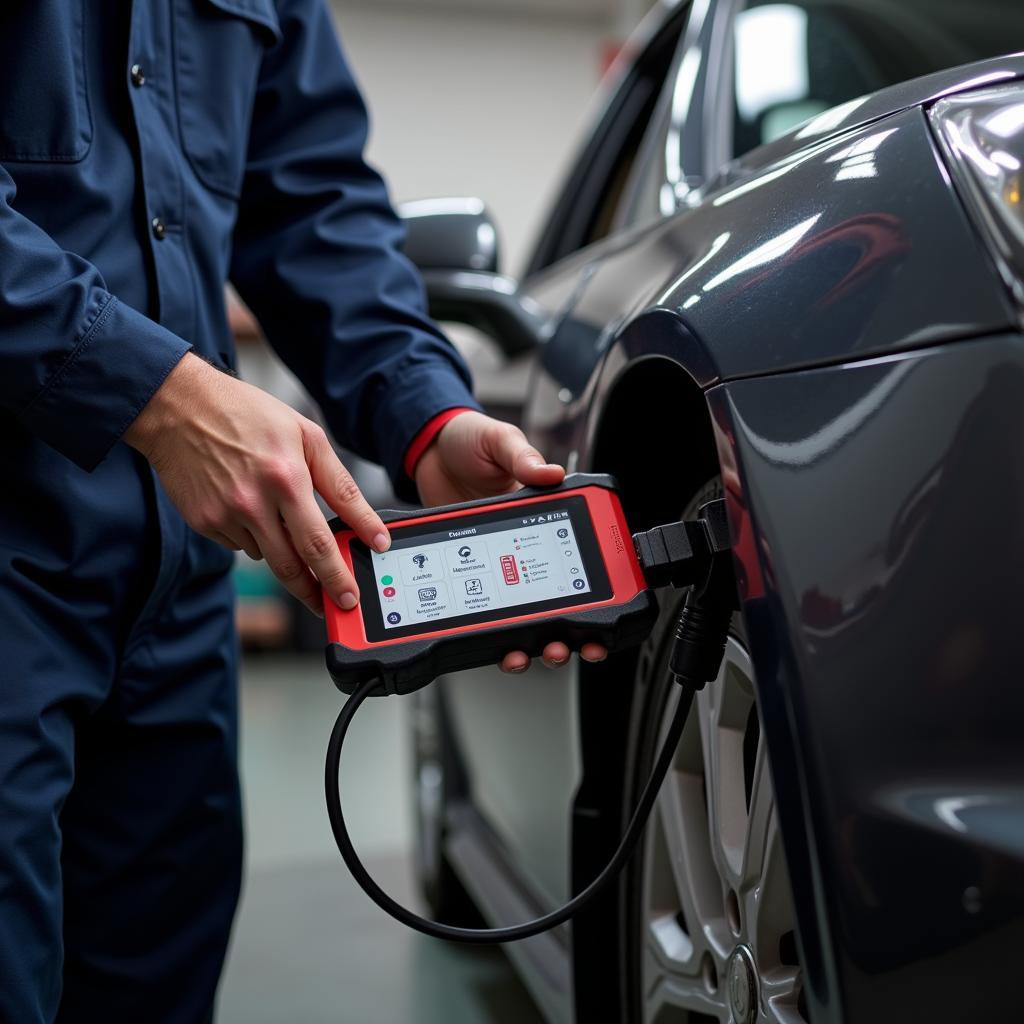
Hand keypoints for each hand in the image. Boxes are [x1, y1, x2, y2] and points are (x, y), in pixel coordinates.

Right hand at [125, 353, 388, 615]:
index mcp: (285, 478)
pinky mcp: (204, 523)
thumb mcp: (307, 436)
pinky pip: (241, 544)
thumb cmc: (247, 415)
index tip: (353, 594)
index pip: (319, 543)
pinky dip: (255, 535)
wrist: (179, 407)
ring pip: (267, 556)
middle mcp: (253, 502)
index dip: (340, 574)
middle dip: (318, 592)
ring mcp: (224, 516)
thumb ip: (339, 484)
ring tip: (281, 517)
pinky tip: (248, 504)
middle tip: (336, 603)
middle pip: (292, 567)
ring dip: (284, 552)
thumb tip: (367, 525)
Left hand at [413, 410, 607, 672]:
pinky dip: (489, 631)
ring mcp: (497, 563)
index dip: (594, 588)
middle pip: (554, 598)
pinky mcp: (469, 573)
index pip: (575, 555)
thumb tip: (547, 473)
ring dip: (529, 639)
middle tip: (564, 644)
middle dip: (565, 631)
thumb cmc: (468, 440)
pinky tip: (489, 638)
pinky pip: (483, 609)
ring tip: (528, 653)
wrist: (426, 449)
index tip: (602, 609)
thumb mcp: (499, 440)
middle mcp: (525, 545)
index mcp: (543, 515)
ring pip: (522, 613)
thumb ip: (521, 456)